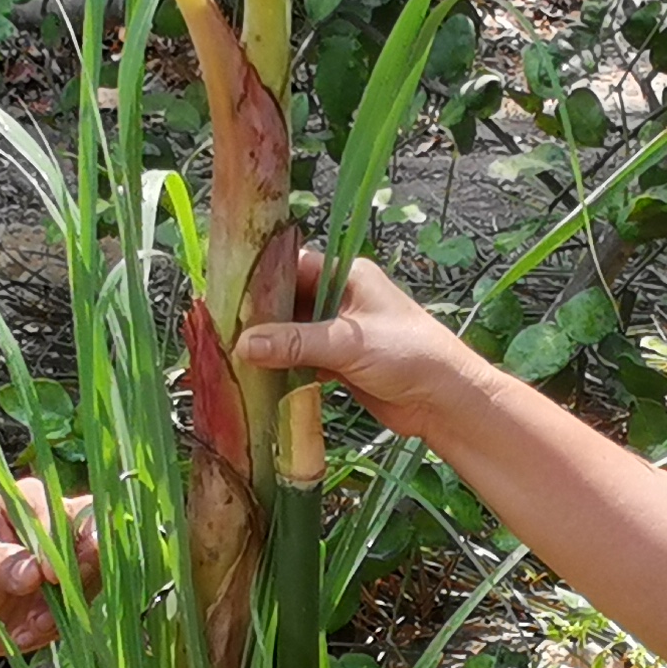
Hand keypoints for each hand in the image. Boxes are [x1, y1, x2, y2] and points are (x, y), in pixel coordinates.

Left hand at [0, 480, 78, 657]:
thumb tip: (33, 573)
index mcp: (30, 503)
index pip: (64, 513)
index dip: (63, 544)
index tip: (49, 576)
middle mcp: (56, 528)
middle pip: (94, 538)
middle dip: (83, 573)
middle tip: (58, 601)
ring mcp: (66, 564)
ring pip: (92, 579)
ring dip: (65, 609)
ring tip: (31, 625)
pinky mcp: (67, 596)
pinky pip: (76, 612)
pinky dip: (53, 627)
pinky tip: (25, 633)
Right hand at [226, 246, 489, 446]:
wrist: (445, 401)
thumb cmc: (408, 355)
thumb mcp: (348, 343)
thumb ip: (295, 342)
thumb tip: (244, 344)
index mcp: (347, 275)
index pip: (292, 266)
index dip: (260, 280)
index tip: (225, 295)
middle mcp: (341, 297)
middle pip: (288, 300)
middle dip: (259, 317)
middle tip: (220, 331)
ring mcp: (339, 331)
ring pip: (292, 332)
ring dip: (270, 345)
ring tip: (230, 354)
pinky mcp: (339, 362)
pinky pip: (301, 358)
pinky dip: (283, 366)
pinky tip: (258, 375)